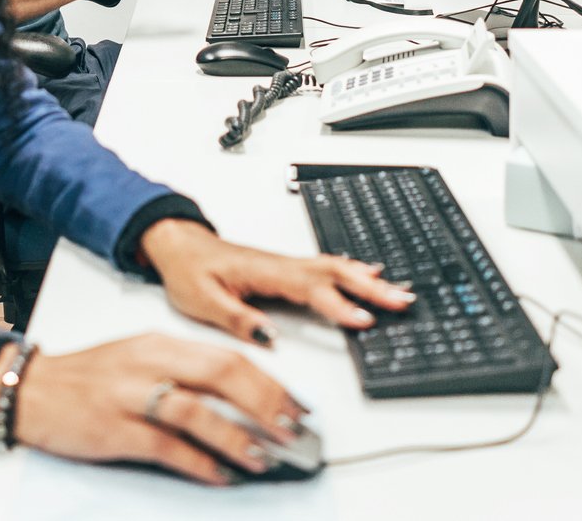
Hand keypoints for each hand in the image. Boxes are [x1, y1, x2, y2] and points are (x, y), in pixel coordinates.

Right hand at [0, 334, 309, 485]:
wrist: (31, 390)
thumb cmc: (88, 377)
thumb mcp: (139, 359)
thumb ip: (185, 372)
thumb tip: (239, 398)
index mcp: (160, 343)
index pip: (227, 356)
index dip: (270, 381)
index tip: (297, 403)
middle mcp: (149, 362)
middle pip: (221, 375)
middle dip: (266, 404)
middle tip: (292, 429)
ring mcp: (130, 395)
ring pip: (196, 411)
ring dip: (236, 436)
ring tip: (262, 456)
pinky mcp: (115, 429)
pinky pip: (166, 446)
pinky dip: (198, 462)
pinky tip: (218, 474)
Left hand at [138, 219, 414, 346]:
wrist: (178, 245)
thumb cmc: (188, 270)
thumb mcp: (202, 301)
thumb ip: (238, 319)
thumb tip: (270, 336)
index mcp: (265, 272)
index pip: (310, 289)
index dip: (339, 305)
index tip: (364, 319)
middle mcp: (281, 265)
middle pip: (334, 273)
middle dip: (371, 288)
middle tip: (403, 301)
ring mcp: (286, 265)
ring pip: (334, 268)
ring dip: (368, 279)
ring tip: (399, 292)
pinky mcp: (285, 269)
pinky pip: (326, 267)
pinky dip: (352, 270)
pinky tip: (369, 273)